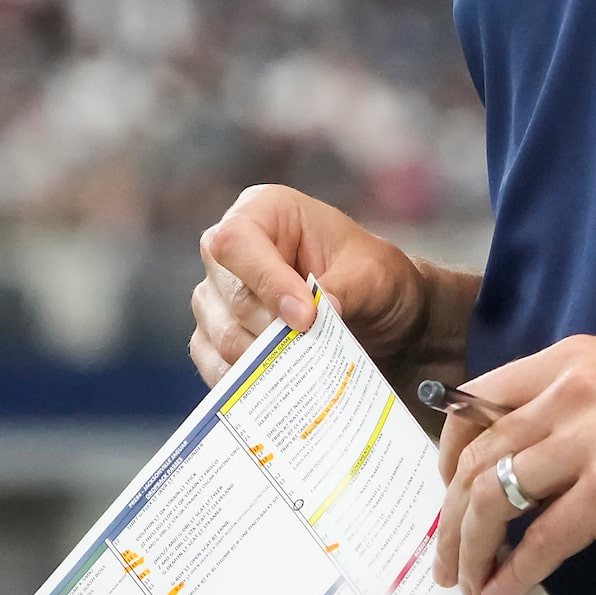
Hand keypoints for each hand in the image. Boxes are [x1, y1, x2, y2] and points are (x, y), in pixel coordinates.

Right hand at [188, 184, 441, 388]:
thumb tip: (316, 313)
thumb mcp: (373, 275)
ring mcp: (217, 296)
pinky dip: (248, 381)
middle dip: (274, 330)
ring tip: (309, 366)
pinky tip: (284, 383)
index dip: (266, 282)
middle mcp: (231, 251)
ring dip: (266, 359)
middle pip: (229, 296)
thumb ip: (344, 288)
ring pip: (222, 336)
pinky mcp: (216, 337)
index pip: (237, 242)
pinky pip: (214, 364)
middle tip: (315, 350)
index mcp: (264, 211)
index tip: (306, 318)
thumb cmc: (375, 278)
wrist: (381, 318)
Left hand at [432, 336, 595, 594]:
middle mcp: (571, 390)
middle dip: (450, 515)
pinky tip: (508, 590)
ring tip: (470, 581)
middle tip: (448, 556)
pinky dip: (515, 571)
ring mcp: (590, 439)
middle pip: (476, 454)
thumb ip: (576, 423)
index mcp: (573, 362)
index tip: (445, 493)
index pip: (478, 401)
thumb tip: (530, 478)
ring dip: (471, 548)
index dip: (448, 454)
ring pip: (493, 497)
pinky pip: (540, 539)